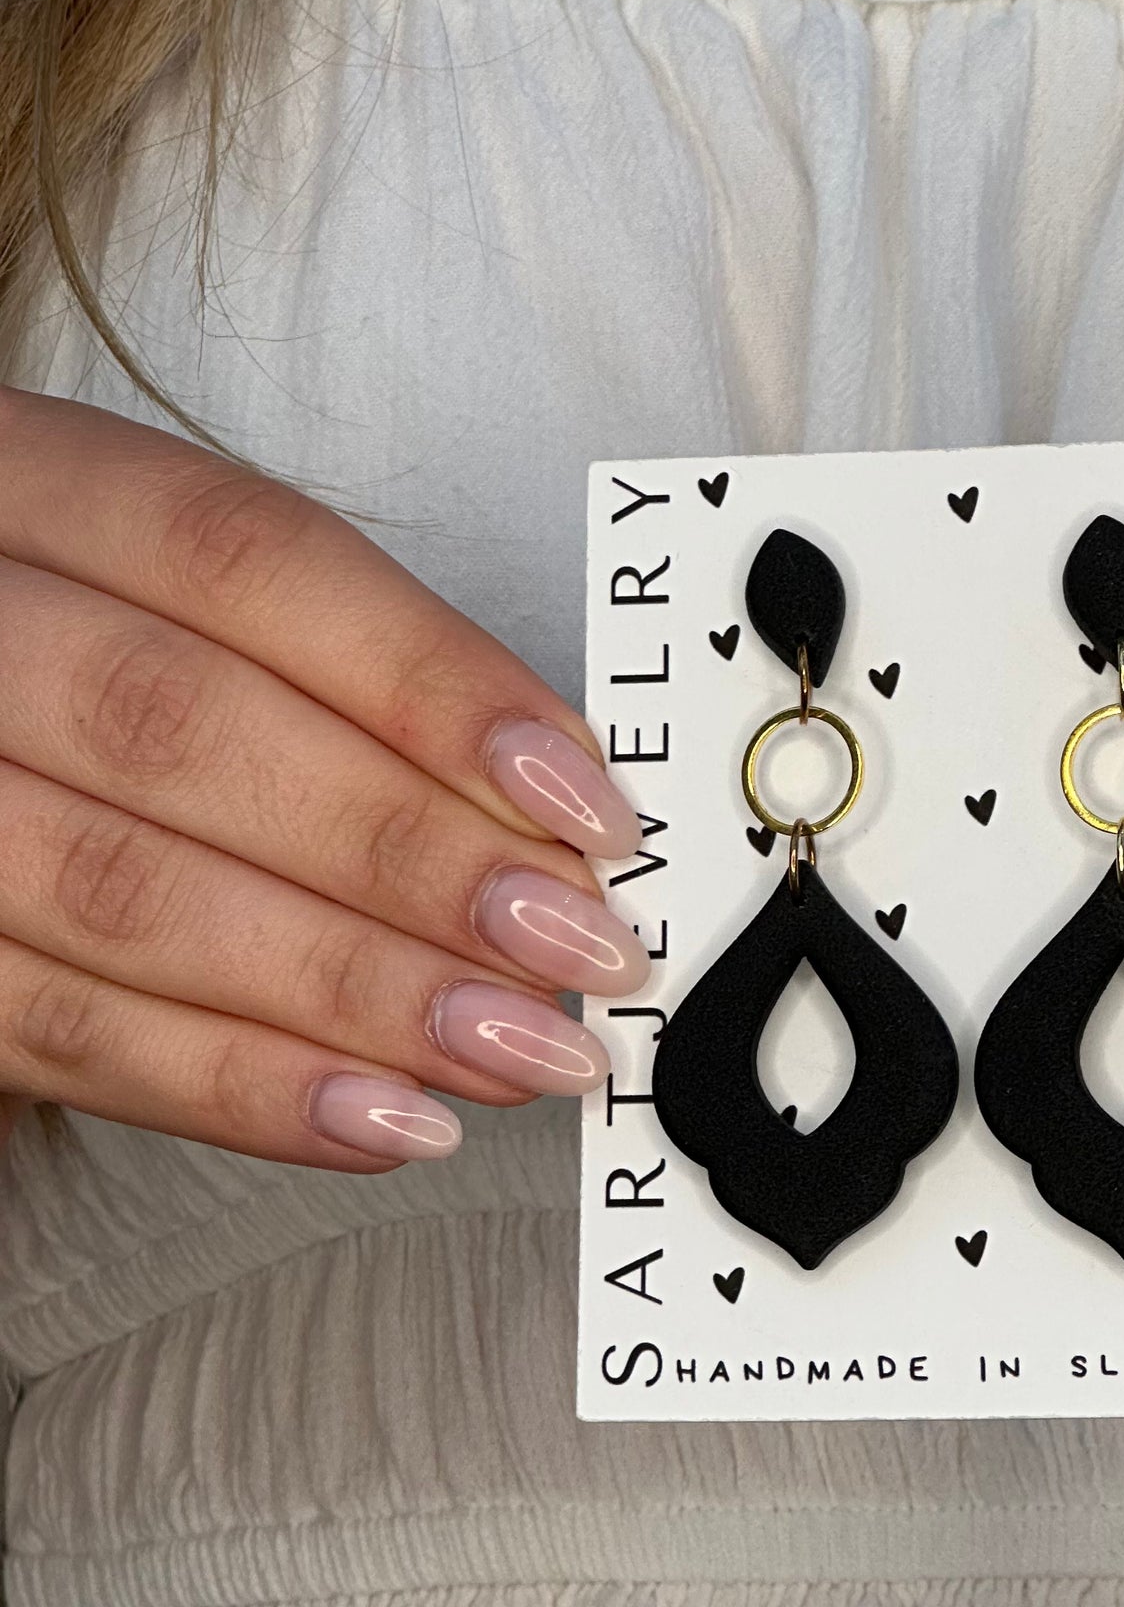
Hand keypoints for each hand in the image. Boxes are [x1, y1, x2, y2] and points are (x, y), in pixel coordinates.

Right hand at [0, 391, 647, 1168]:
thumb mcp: (188, 604)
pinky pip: (61, 1036)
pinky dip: (243, 1089)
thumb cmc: (93, 662)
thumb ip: (348, 678)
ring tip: (515, 1047)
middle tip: (574, 945)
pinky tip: (387, 1117)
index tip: (585, 803)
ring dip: (355, 990)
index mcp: (42, 488)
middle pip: (185, 728)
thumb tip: (549, 801)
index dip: (437, 689)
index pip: (251, 560)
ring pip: (125, 893)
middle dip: (411, 854)